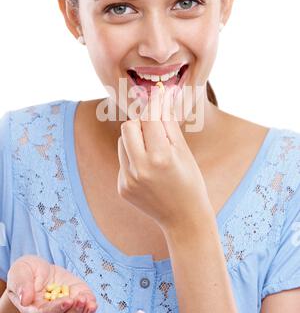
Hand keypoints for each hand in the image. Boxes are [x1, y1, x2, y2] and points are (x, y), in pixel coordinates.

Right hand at [7, 255, 97, 312]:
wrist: (37, 268)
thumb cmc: (25, 272)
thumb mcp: (19, 272)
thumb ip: (21, 284)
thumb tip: (24, 299)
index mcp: (34, 309)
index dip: (57, 309)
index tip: (67, 301)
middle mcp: (50, 312)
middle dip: (73, 312)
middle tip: (79, 299)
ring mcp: (64, 306)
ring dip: (83, 312)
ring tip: (89, 302)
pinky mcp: (75, 297)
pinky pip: (84, 309)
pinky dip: (90, 308)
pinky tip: (92, 302)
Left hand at [117, 85, 212, 233]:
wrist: (184, 218)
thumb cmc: (190, 181)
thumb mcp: (183, 151)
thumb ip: (168, 124)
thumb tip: (160, 98)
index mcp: (161, 157)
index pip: (149, 118)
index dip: (154, 103)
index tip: (157, 93)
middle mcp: (140, 168)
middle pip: (128, 126)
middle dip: (140, 122)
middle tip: (154, 127)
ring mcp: (128, 179)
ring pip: (122, 142)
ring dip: (135, 140)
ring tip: (153, 152)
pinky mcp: (122, 187)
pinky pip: (122, 160)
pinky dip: (133, 158)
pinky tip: (149, 171)